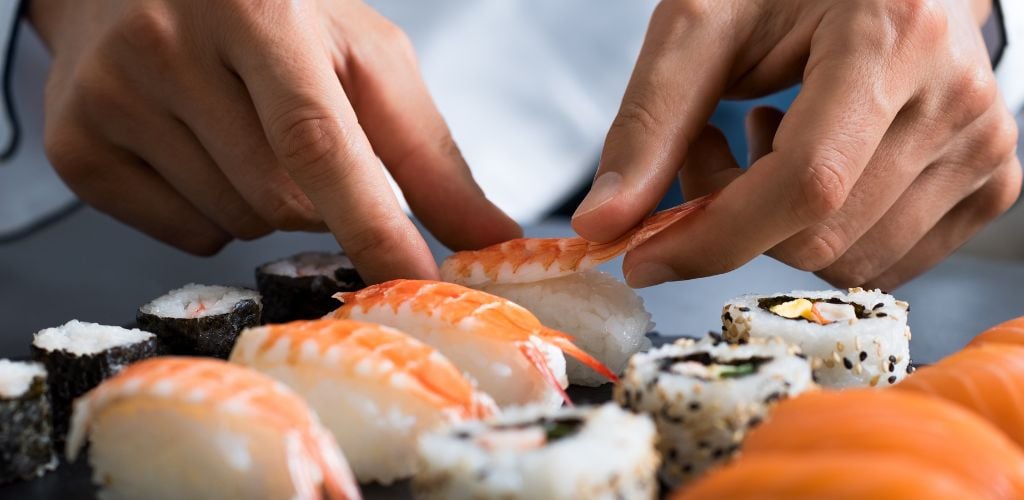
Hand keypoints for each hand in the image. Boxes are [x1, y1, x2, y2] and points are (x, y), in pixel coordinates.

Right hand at [29, 0, 519, 282]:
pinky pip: (184, 236)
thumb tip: (491, 240)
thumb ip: (428, 153)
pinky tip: (200, 153)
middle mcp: (171, 44)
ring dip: (267, 205)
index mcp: (261, 10)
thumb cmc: (270, 14)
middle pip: (282, 200)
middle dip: (319, 201)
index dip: (372, 224)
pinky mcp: (76, 144)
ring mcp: (112, 95)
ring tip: (244, 132)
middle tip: (302, 141)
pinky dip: (214, 217)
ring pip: (236, 224)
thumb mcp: (363, 58)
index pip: (319, 139)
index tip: (416, 286)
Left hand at [572, 0, 1020, 289]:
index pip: (804, 185)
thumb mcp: (704, 22)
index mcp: (893, 35)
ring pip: (846, 261)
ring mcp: (984, 146)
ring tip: (761, 142)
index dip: (712, 238)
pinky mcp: (991, 182)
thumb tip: (601, 225)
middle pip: (817, 236)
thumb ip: (649, 121)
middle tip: (708, 146)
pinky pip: (883, 262)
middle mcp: (957, 97)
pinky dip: (825, 236)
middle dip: (732, 220)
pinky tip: (813, 163)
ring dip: (774, 228)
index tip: (643, 256)